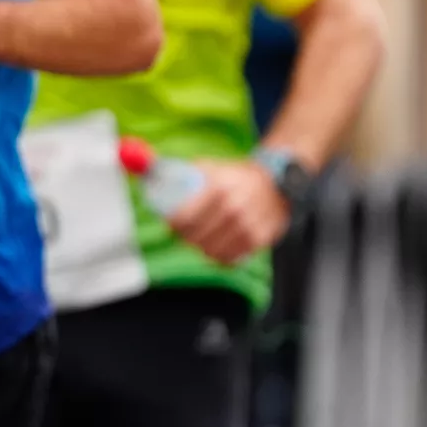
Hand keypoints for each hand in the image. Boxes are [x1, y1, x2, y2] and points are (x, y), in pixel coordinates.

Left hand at [164, 160, 290, 267]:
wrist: (278, 183)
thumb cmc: (236, 176)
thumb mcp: (211, 167)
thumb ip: (180, 172)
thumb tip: (149, 176)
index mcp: (218, 187)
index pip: (184, 217)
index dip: (172, 224)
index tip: (170, 223)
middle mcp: (233, 208)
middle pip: (194, 237)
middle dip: (184, 236)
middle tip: (183, 232)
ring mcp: (247, 226)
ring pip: (209, 251)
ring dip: (201, 247)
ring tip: (202, 237)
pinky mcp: (258, 240)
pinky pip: (228, 258)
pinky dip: (219, 255)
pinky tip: (218, 244)